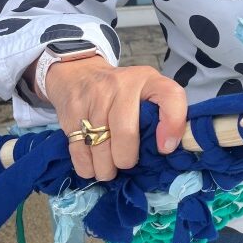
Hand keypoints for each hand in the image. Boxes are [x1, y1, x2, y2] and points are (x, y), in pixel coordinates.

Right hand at [44, 58, 187, 180]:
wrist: (78, 72)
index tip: (165, 149)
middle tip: (126, 163)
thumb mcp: (147, 90)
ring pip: (101, 148)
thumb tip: (169, 149)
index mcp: (147, 80)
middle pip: (126, 134)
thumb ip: (163, 113)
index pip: (170, 96)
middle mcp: (120, 85)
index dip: (172, 125)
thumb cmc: (122, 91)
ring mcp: (93, 98)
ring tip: (109, 169)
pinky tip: (92, 166)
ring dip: (106, 168)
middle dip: (126, 160)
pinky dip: (87, 167)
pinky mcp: (70, 113)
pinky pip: (79, 151)